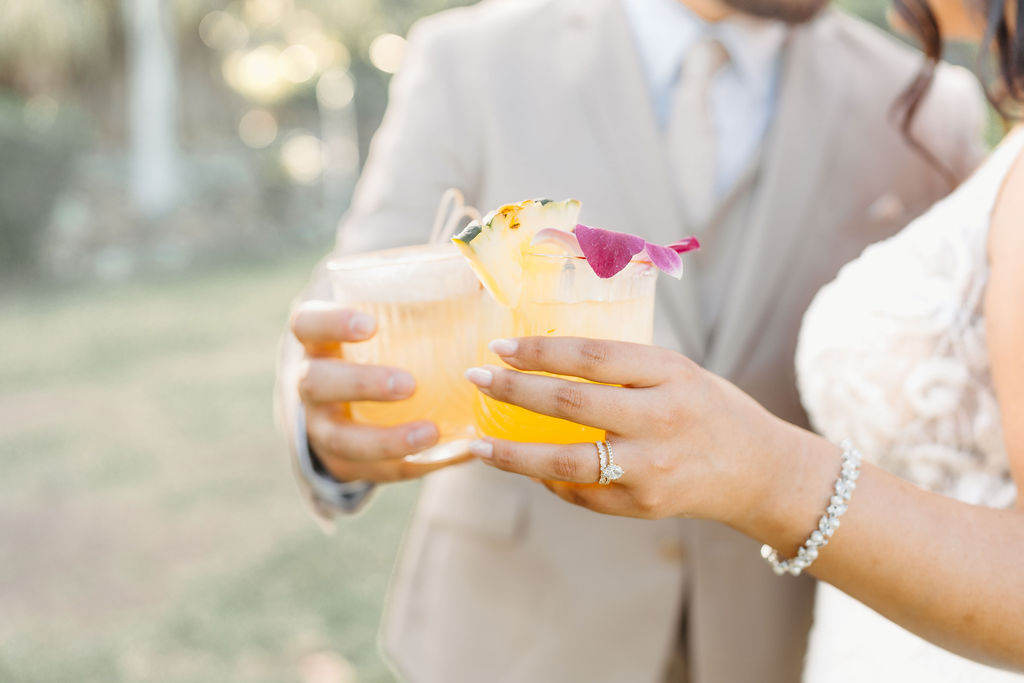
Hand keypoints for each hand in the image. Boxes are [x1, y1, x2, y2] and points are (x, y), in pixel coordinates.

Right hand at [290, 301, 462, 482]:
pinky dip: (413, 465)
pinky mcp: (344, 465)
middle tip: (409, 384)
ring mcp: (322, 428)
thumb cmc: (387, 350)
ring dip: (385, 439)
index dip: (331, 322)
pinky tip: (454, 454)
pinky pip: (373, 472)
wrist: (355, 406)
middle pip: (316, 383)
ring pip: (340, 439)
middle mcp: (311, 384)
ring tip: (432, 433)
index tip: (369, 324)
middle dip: (361, 384)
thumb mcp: (397, 324)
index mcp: (320, 341)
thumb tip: (486, 280)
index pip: (307, 324)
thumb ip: (432, 299)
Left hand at [464, 336, 805, 523]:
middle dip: (515, 391)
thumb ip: (623, 368)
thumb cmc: (706, 408)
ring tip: (480, 445)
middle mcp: (661, 420)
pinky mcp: (643, 504)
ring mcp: (651, 468)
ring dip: (514, 454)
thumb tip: (543, 360)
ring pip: (567, 462)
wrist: (757, 470)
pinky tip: (525, 467)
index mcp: (671, 375)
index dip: (541, 351)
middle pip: (572, 405)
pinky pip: (581, 491)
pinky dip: (548, 479)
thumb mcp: (676, 371)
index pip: (594, 358)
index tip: (500, 345)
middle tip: (477, 379)